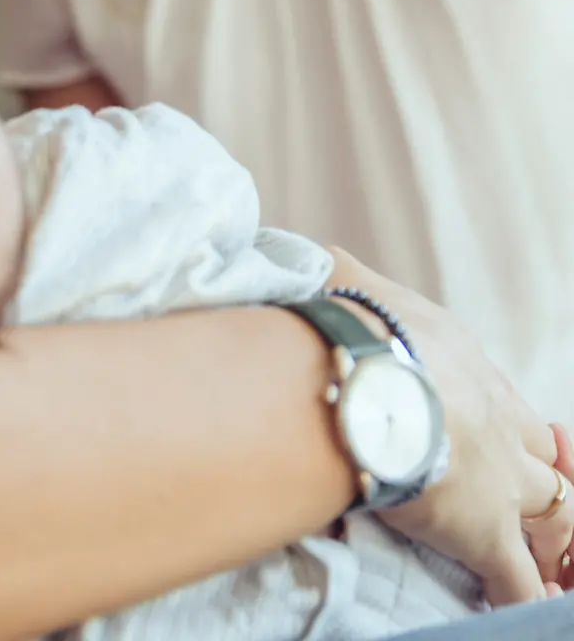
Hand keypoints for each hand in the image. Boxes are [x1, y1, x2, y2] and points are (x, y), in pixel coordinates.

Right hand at [328, 251, 573, 606]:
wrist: (363, 373)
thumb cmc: (350, 323)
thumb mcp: (344, 278)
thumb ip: (339, 276)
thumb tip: (314, 261)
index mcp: (468, 365)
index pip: (503, 400)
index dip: (500, 421)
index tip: (487, 433)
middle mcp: (498, 423)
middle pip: (540, 456)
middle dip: (533, 475)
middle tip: (519, 495)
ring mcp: (499, 481)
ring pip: (552, 514)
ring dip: (547, 535)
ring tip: (540, 557)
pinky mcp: (483, 532)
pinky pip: (517, 579)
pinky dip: (522, 594)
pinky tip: (524, 602)